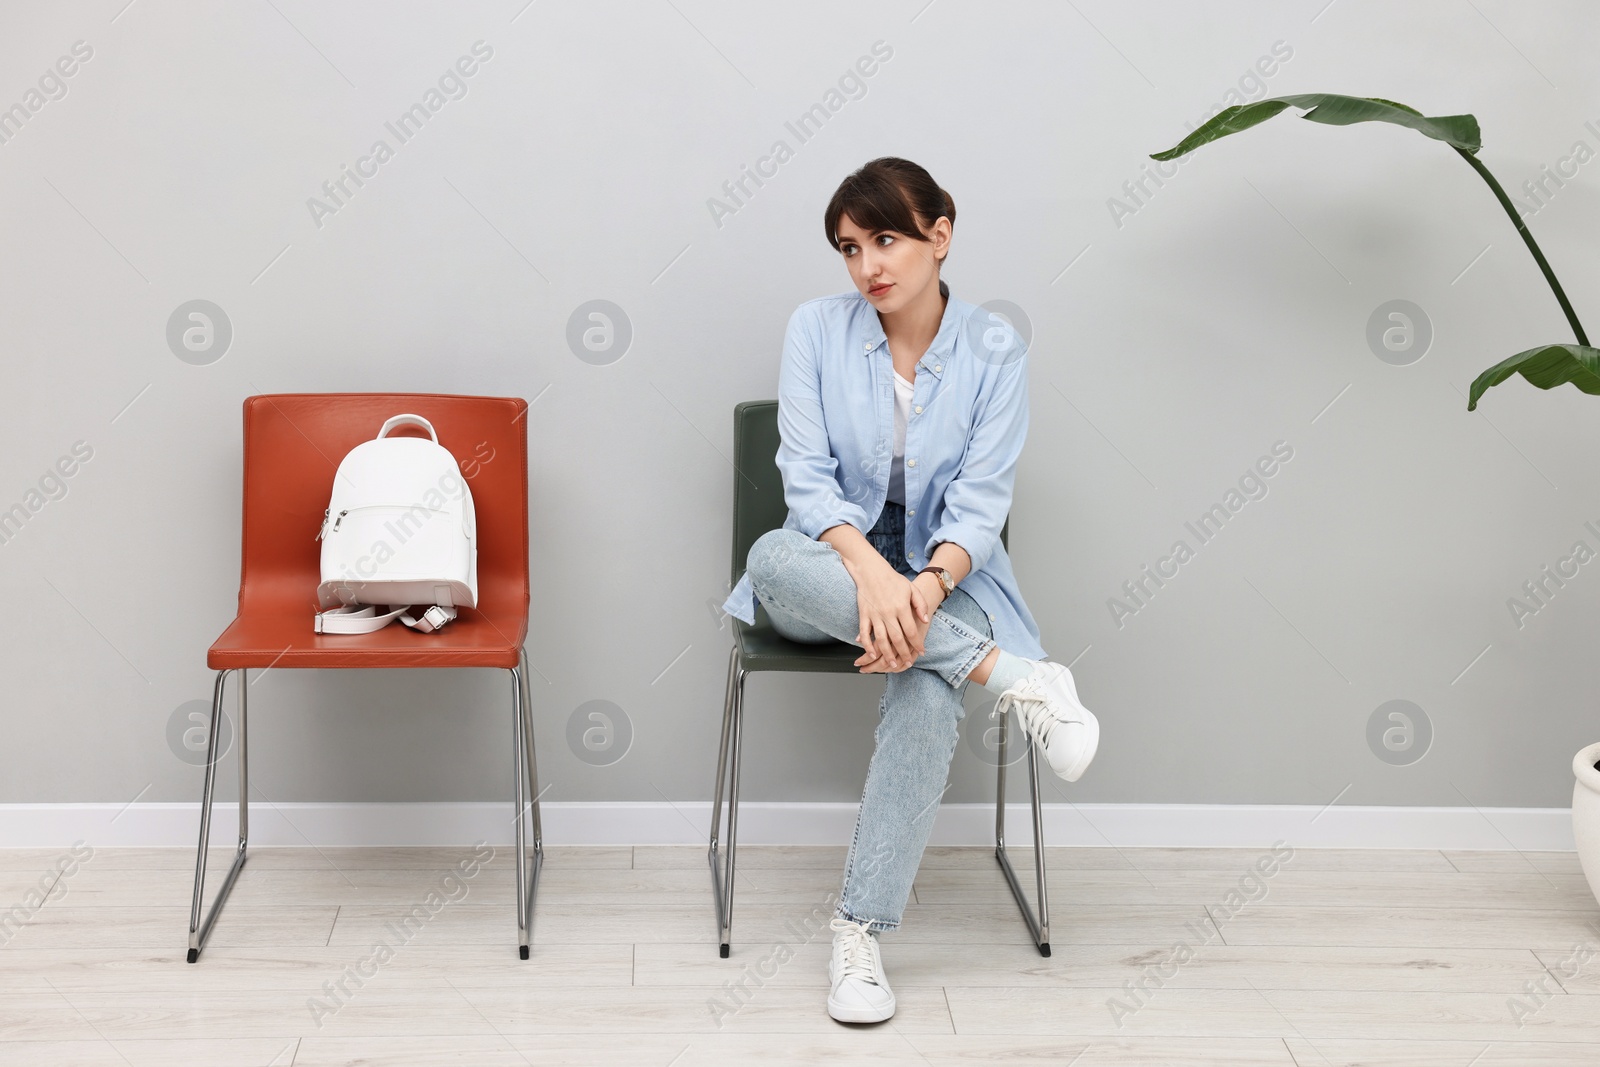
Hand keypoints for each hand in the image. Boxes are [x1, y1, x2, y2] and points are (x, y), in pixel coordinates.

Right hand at [843, 556, 925, 672]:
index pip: (911, 631)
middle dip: (903, 654)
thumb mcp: (912, 589)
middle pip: (897, 639)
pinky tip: (872, 654)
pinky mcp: (864, 615)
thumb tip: (925, 621)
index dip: (917, 643)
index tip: (921, 651)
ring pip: (881, 640)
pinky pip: (865, 634)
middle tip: (908, 663)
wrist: (871, 571)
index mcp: (901, 607)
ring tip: (892, 664)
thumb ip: (920, 604)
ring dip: (886, 655)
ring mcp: (874, 615)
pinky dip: (867, 646)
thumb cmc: (893, 580)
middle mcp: (888, 613)